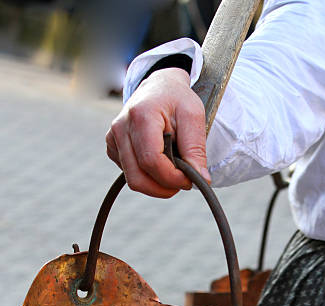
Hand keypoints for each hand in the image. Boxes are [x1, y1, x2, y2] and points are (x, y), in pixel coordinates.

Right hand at [106, 68, 209, 197]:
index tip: (190, 181)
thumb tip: (201, 179)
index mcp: (141, 115)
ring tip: (174, 172)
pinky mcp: (113, 148)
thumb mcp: (194, 117)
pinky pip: (130, 175)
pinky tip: (160, 163)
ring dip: (157, 185)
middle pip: (138, 177)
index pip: (152, 161)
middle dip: (164, 188)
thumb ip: (196, 149)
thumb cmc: (177, 100)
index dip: (172, 178)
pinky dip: (148, 177)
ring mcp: (113, 139)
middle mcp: (121, 128)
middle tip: (183, 182)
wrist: (159, 87)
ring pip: (133, 180)